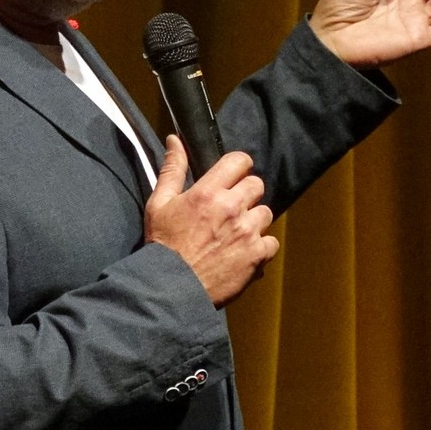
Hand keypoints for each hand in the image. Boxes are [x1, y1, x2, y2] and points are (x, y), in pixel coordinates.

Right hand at [145, 136, 279, 306]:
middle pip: (256, 185)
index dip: (238, 166)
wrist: (170, 288)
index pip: (240, 161)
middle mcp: (232, 208)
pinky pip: (271, 242)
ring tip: (236, 233)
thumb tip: (175, 141)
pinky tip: (243, 252)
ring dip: (254, 220)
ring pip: (265, 213)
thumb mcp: (159, 203)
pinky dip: (261, 247)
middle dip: (246, 194)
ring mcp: (247, 232)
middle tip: (231, 209)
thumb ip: (172, 169)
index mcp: (208, 192)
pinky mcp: (256, 256)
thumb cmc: (163, 246)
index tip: (233, 176)